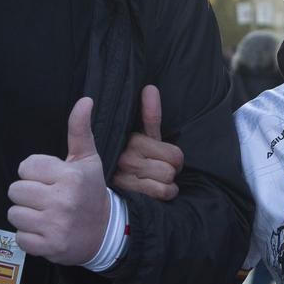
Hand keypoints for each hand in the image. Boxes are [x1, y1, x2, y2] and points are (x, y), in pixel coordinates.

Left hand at [9, 97, 110, 264]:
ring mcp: (55, 226)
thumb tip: (85, 100)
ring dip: (26, 215)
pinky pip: (19, 237)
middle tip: (46, 198)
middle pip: (15, 190)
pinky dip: (29, 236)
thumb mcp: (88, 160)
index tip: (50, 180)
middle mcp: (63, 201)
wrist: (105, 233)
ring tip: (45, 215)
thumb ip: (80, 130)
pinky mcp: (49, 247)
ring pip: (14, 213)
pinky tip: (45, 231)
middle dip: (27, 194)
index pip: (25, 167)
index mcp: (70, 176)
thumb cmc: (91, 192)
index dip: (34, 173)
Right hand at [112, 84, 182, 202]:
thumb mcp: (142, 137)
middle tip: (159, 172)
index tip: (163, 161)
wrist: (108, 191)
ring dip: (167, 185)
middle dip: (171, 171)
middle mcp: (128, 157)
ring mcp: (128, 177)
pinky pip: (162, 192)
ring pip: (168, 180)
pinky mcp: (129, 193)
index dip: (175, 159)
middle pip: (173, 167)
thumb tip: (150, 88)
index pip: (175, 154)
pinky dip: (163, 195)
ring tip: (155, 182)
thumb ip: (150, 115)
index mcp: (133, 141)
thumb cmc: (132, 160)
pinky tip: (153, 192)